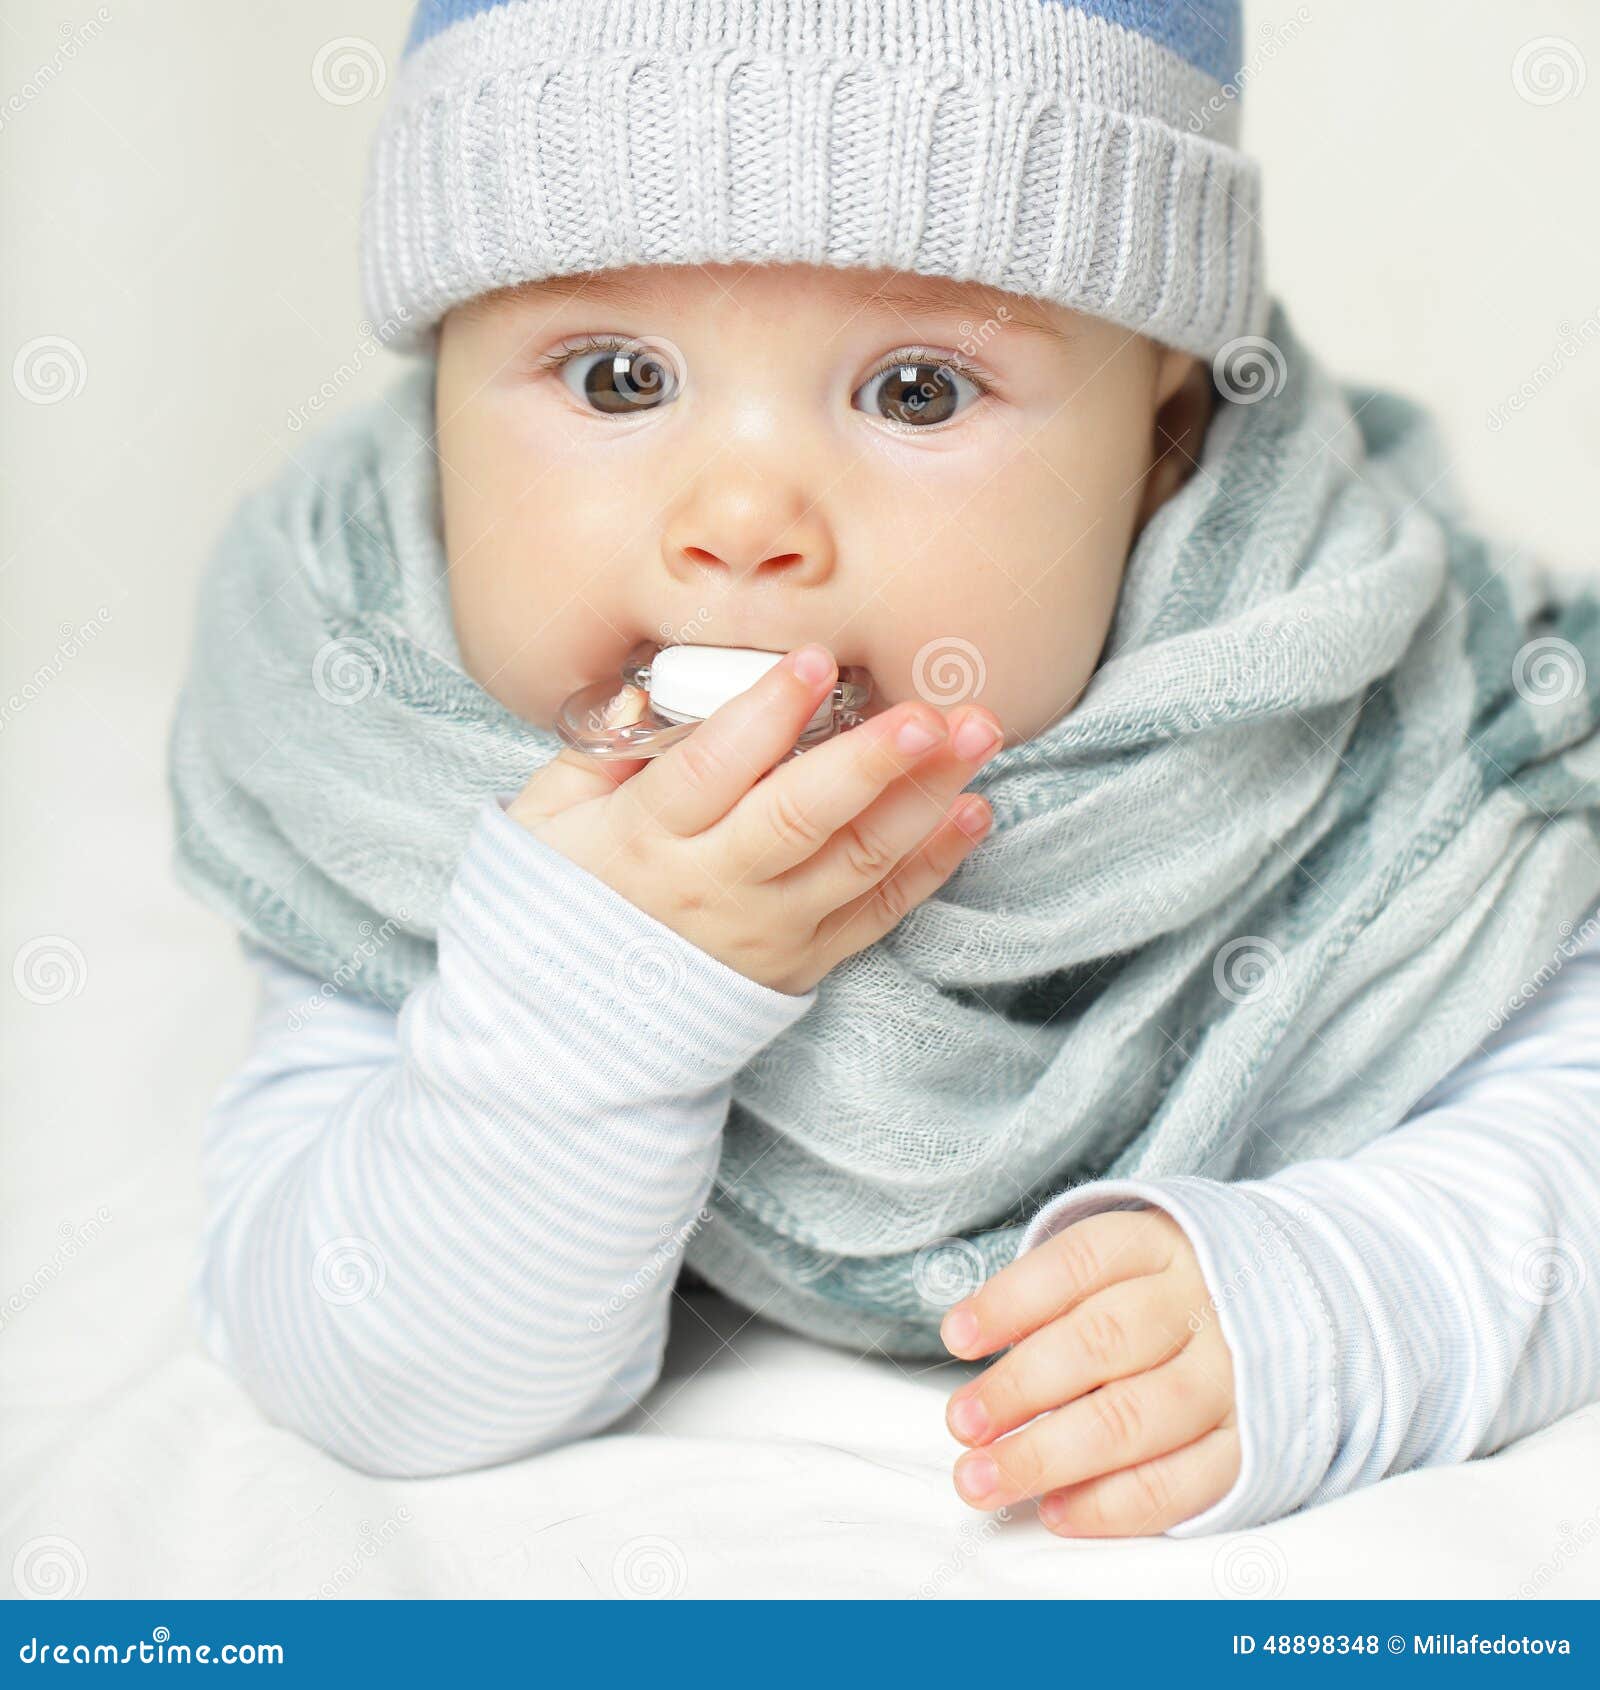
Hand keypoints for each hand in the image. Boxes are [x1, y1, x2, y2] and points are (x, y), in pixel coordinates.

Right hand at [506, 644, 1005, 994]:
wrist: (573, 1027)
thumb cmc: (563, 898)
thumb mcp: (548, 817)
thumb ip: (602, 748)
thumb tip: (655, 687)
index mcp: (645, 839)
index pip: (710, 771)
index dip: (764, 716)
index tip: (814, 662)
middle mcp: (714, 886)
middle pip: (800, 819)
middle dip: (871, 762)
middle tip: (930, 714)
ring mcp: (768, 929)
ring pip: (857, 861)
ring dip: (925, 797)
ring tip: (977, 737)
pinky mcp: (806, 961)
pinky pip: (879, 912)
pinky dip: (934, 862)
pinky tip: (973, 810)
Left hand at [940, 1207, 1240, 1535]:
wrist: (1286, 1306)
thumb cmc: (1162, 1293)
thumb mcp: (1119, 1265)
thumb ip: (1055, 1301)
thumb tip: (970, 1347)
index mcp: (1158, 1246)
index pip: (1077, 1263)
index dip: (1011, 1301)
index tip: (956, 1337)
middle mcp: (1199, 1305)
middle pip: (1101, 1342)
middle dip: (1020, 1388)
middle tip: (962, 1423)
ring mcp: (1233, 1376)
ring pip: (1135, 1418)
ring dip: (1049, 1454)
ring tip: (986, 1477)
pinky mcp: (1252, 1444)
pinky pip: (1182, 1484)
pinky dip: (1112, 1504)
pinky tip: (1055, 1509)